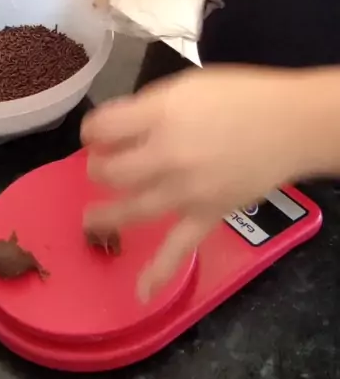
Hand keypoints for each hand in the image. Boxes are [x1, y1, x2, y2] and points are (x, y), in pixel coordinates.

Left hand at [82, 66, 315, 301]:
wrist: (289, 123)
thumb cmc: (239, 95)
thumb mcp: (185, 86)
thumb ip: (149, 107)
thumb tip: (120, 127)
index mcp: (159, 115)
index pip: (104, 127)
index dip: (92, 129)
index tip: (96, 132)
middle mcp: (166, 154)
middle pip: (111, 170)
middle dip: (99, 167)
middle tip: (103, 164)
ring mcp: (185, 190)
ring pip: (132, 208)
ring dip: (106, 215)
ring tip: (89, 218)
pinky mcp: (207, 215)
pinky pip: (179, 248)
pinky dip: (159, 272)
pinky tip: (141, 292)